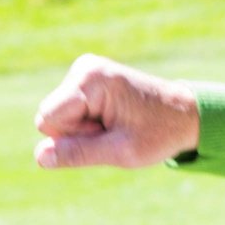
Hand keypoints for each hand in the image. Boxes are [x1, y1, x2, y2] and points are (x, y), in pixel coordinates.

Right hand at [35, 54, 200, 168]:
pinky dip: (87, 122)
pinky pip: (67, 112)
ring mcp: (84, 71)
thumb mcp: (121, 151)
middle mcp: (84, 68)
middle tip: (114, 130)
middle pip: (49, 118)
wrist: (184, 114)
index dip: (74, 137)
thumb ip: (79, 154)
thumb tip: (39, 157)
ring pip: (56, 117)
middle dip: (77, 133)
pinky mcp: (86, 80)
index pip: (48, 120)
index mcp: (91, 80)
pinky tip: (113, 118)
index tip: (107, 132)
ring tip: (117, 124)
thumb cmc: (159, 133)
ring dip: (84, 129)